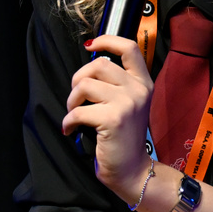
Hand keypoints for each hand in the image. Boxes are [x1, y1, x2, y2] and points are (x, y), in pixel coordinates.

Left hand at [61, 34, 153, 202]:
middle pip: (98, 65)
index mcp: (143, 83)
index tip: (90, 46)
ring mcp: (127, 103)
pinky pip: (78, 110)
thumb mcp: (128, 105)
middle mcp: (138, 90)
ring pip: (84, 85)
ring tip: (74, 115)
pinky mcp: (113, 119)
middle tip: (76, 99)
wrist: (132, 171)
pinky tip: (71, 130)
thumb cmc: (123, 138)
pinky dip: (69, 120)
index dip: (107, 40)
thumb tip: (91, 63)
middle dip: (78, 79)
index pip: (129, 48)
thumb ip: (116, 83)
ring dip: (71, 100)